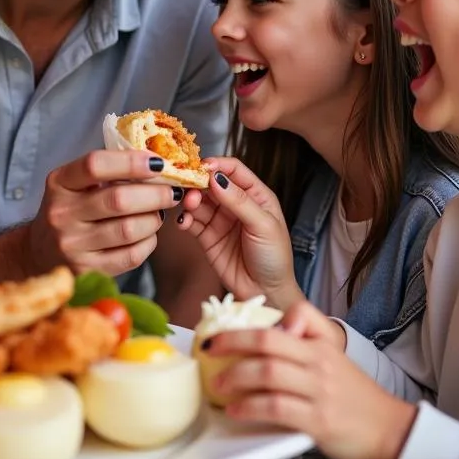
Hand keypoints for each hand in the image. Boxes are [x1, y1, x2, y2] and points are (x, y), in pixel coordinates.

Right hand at [29, 151, 183, 275]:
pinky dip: (148, 243)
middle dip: (156, 194)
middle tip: (173, 192)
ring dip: (154, 219)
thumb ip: (108, 172)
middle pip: (119, 200)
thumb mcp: (75, 184)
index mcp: (59, 183)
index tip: (158, 163)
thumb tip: (158, 164)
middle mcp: (61, 214)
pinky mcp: (86, 271)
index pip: (95, 165)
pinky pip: (130, 256)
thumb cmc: (70, 210)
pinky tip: (148, 235)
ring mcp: (72, 245)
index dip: (131, 162)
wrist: (40, 252)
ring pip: (129, 229)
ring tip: (158, 213)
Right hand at [178, 158, 300, 308]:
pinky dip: (185, 219)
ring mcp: (220, 220)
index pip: (233, 170)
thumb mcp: (263, 225)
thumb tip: (216, 178)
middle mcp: (236, 204)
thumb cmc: (274, 257)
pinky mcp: (207, 237)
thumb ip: (239, 201)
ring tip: (189, 205)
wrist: (266, 293)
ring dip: (190, 200)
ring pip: (199, 201)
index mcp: (256, 195)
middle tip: (188, 185)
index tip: (201, 167)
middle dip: (198, 182)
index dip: (217, 165)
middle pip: (211, 183)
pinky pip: (192, 222)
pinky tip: (183, 221)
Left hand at [206, 301, 416, 458]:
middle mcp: (319, 362)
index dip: (258, 319)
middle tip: (208, 348)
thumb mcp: (334, 355)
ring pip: (268, 373)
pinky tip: (234, 411)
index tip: (227, 326)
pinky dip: (249, 408)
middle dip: (232, 342)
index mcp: (322, 344)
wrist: (388, 430)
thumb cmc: (354, 394)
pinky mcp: (318, 421)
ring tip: (216, 383)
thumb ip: (307, 334)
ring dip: (235, 377)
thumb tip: (274, 327)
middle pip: (268, 342)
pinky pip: (276, 408)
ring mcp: (319, 391)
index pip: (289, 316)